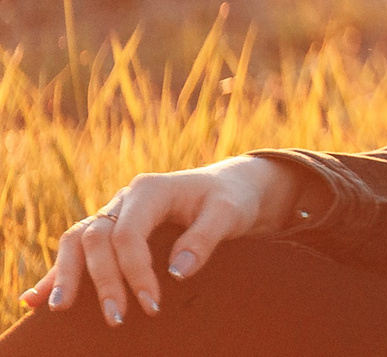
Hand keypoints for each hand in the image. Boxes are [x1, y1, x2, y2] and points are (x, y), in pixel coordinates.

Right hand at [17, 157, 299, 324]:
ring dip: (66, 274)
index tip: (152, 305)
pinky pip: (77, 248)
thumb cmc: (231, 200)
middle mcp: (126, 198)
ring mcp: (114, 212)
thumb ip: (205, 238)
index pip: (128, 234)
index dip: (134, 271)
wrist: (231, 188)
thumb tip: (177, 272)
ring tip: (59, 309)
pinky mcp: (111, 229)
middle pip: (96, 238)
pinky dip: (57, 272)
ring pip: (77, 240)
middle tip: (116, 319)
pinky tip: (36, 298)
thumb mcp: (229, 213)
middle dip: (102, 281)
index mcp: (151, 189)